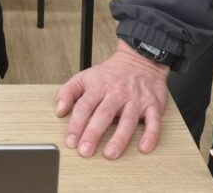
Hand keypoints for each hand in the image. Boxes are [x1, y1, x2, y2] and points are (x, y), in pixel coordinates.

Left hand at [54, 41, 169, 158]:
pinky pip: (154, 121)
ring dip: (119, 138)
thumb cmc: (110, 74)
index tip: (70, 141)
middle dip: (93, 133)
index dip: (76, 124)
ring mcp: (135, 99)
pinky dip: (150, 135)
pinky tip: (144, 148)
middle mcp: (117, 93)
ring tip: (110, 154)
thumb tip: (59, 110)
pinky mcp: (152, 105)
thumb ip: (68, 92)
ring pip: (128, 120)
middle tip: (85, 151)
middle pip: (103, 114)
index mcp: (98, 86)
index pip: (84, 106)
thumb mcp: (84, 76)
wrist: (139, 59)